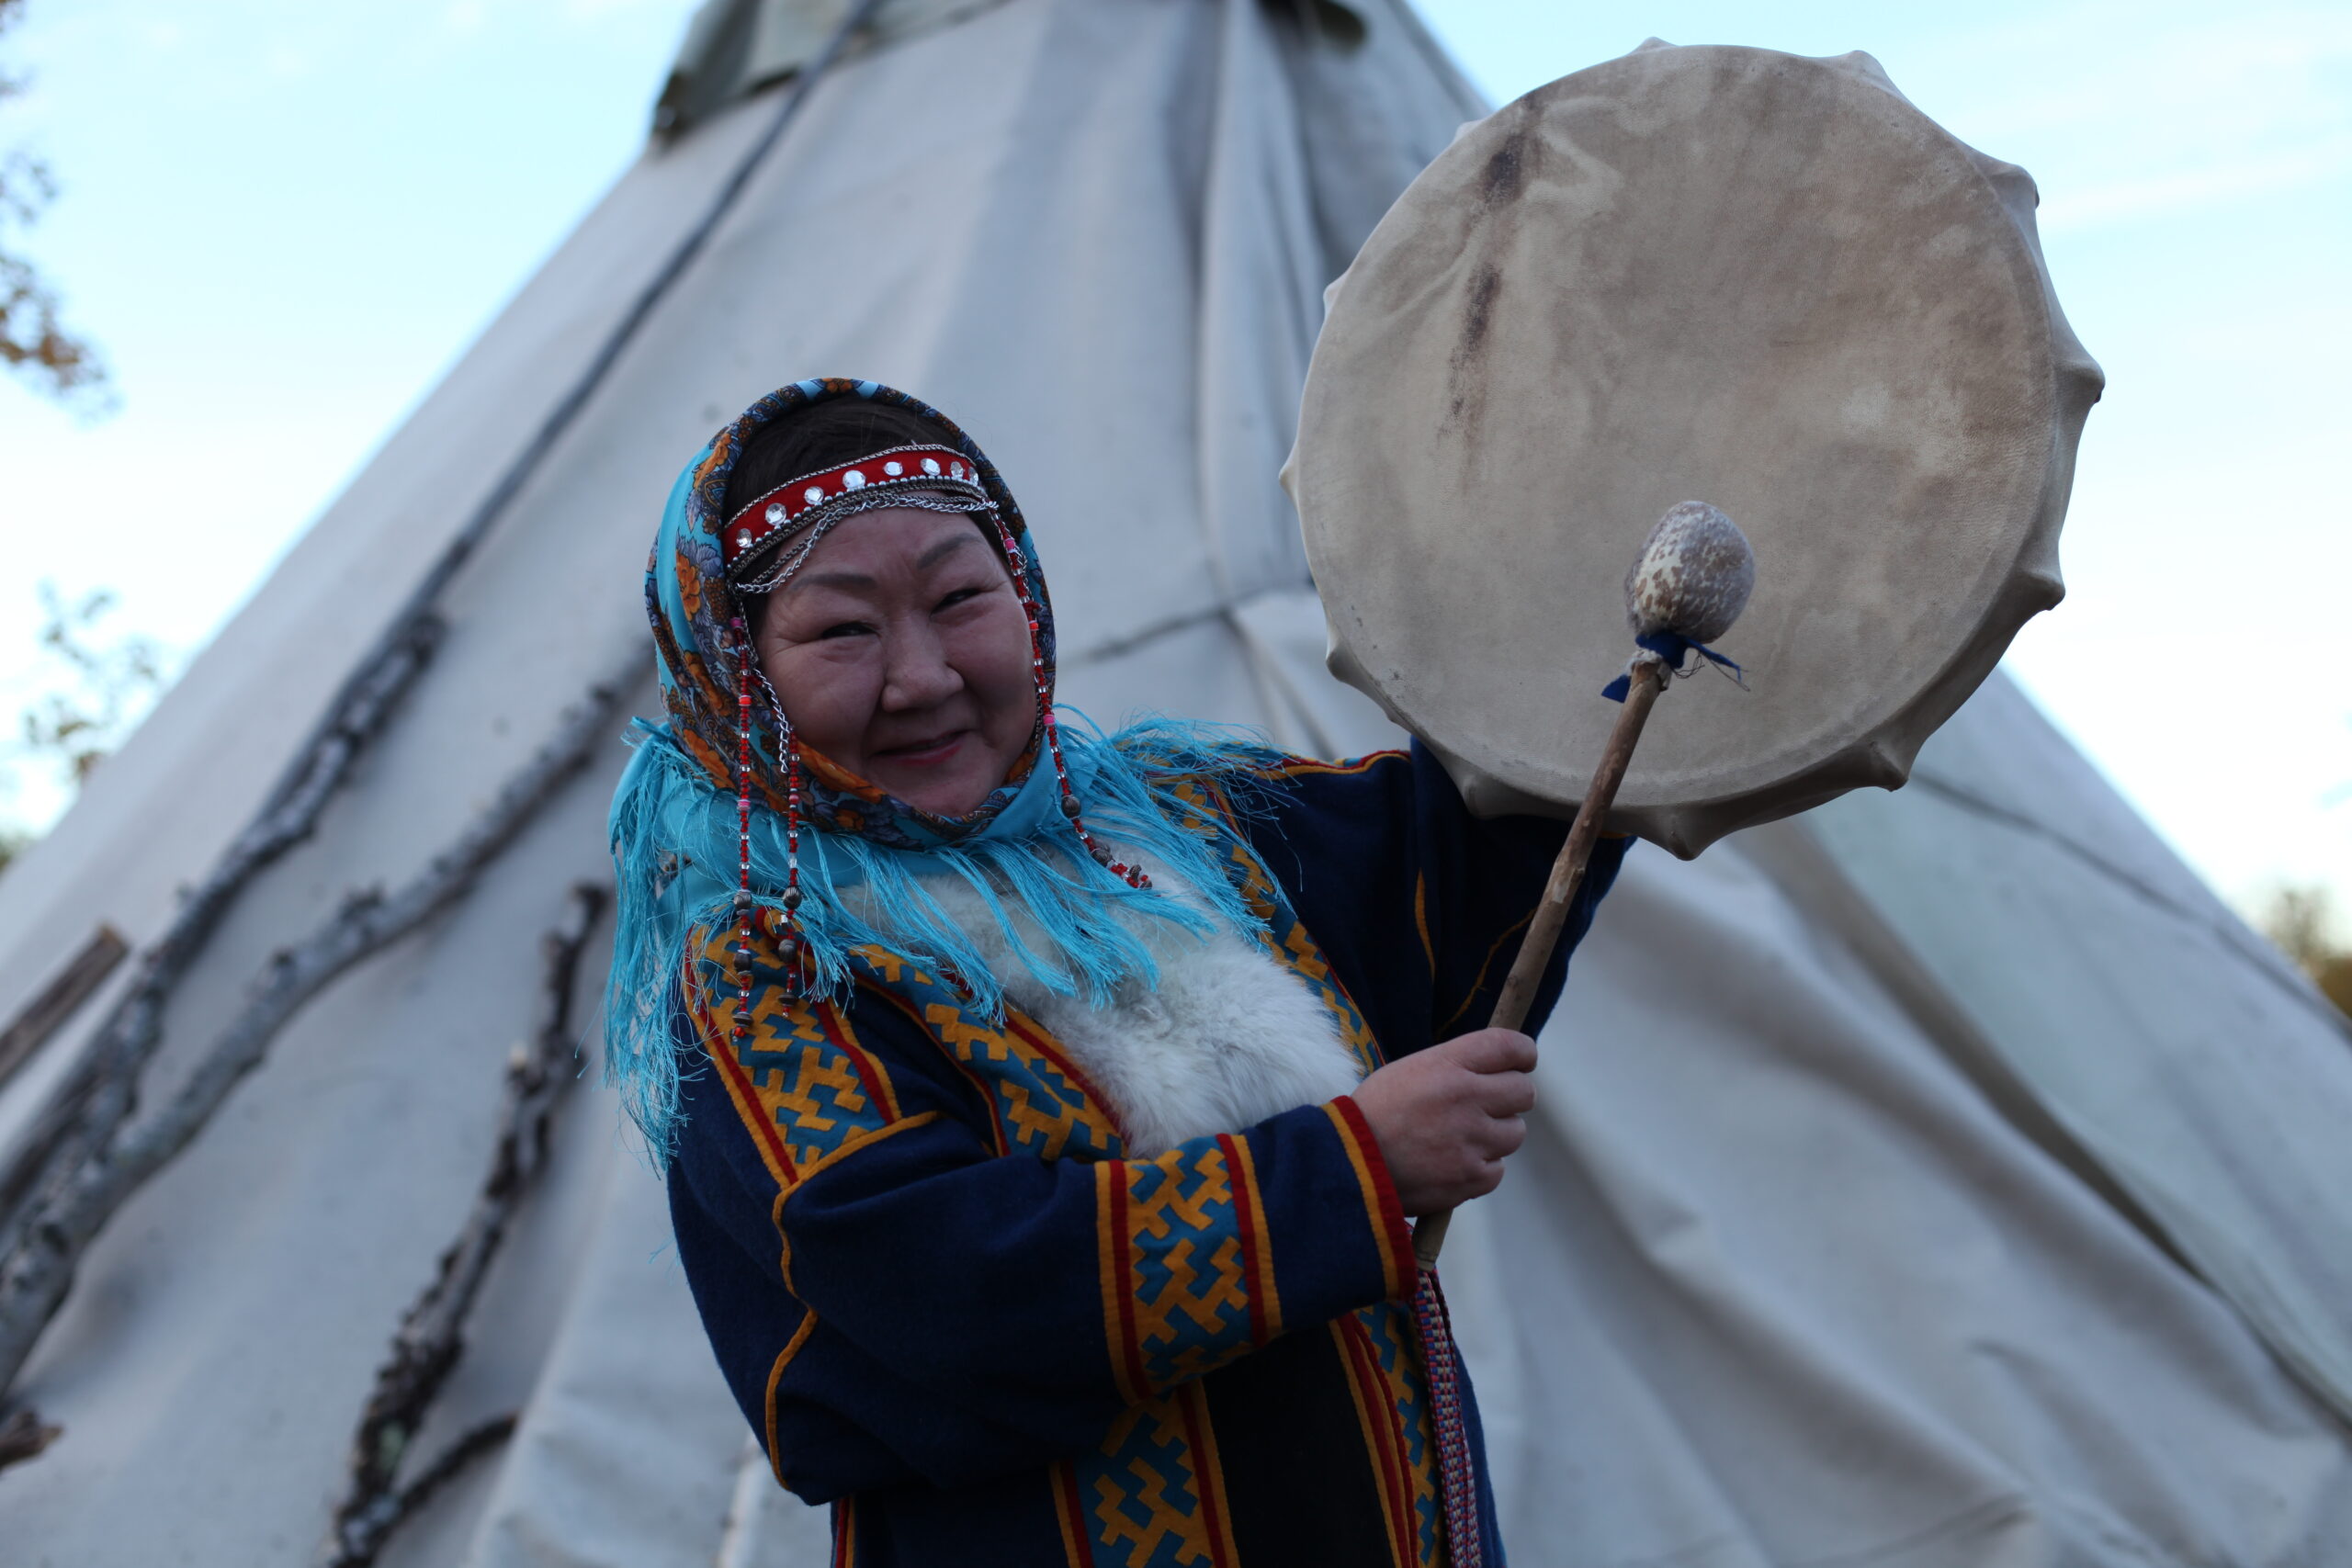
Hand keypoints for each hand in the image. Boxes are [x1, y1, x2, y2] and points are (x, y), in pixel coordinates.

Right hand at [1347, 1029, 1537, 1214]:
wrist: (1349, 1163)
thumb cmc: (1378, 1112)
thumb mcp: (1411, 1070)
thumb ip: (1456, 1066)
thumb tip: (1499, 1069)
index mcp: (1449, 1064)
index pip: (1512, 1047)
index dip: (1524, 1054)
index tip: (1520, 1063)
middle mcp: (1466, 1097)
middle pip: (1525, 1092)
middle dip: (1511, 1098)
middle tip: (1487, 1106)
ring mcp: (1472, 1139)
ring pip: (1515, 1132)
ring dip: (1495, 1135)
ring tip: (1460, 1138)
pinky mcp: (1471, 1177)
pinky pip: (1498, 1169)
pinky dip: (1480, 1168)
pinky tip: (1451, 1164)